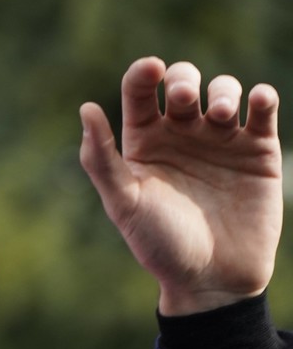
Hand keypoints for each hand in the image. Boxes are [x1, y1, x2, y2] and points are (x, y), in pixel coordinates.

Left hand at [79, 57, 281, 315]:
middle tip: (183, 98)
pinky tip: (257, 101)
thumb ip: (101, 159)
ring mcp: (221, 140)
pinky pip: (263, 111)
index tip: (150, 69)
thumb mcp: (124, 202)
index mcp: (144, 142)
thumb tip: (85, 108)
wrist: (211, 279)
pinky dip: (262, 98)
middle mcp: (181, 135)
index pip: (140, 92)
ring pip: (223, 90)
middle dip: (183, 79)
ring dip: (222, 90)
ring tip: (219, 115)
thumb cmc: (160, 244)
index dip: (143, 73)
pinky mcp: (258, 152)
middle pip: (183, 83)